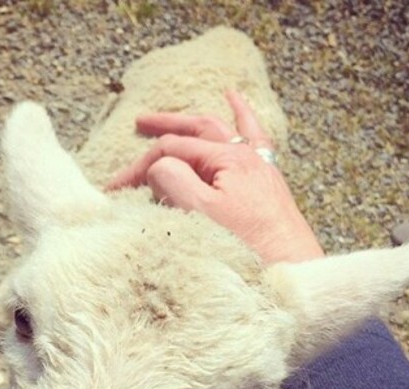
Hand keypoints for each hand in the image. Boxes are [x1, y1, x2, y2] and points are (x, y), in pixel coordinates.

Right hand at [107, 91, 323, 264]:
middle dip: (167, 125)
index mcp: (227, 159)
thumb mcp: (201, 213)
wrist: (292, 268)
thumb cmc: (248, 245)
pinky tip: (237, 101)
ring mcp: (258, 165)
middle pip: (198, 128)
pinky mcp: (266, 181)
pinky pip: (254, 136)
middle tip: (140, 122)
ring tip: (183, 112)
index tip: (116, 186)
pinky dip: (242, 116)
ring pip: (223, 129)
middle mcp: (245, 154)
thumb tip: (159, 167)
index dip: (140, 165)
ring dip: (197, 121)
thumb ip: (174, 181)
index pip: (173, 150)